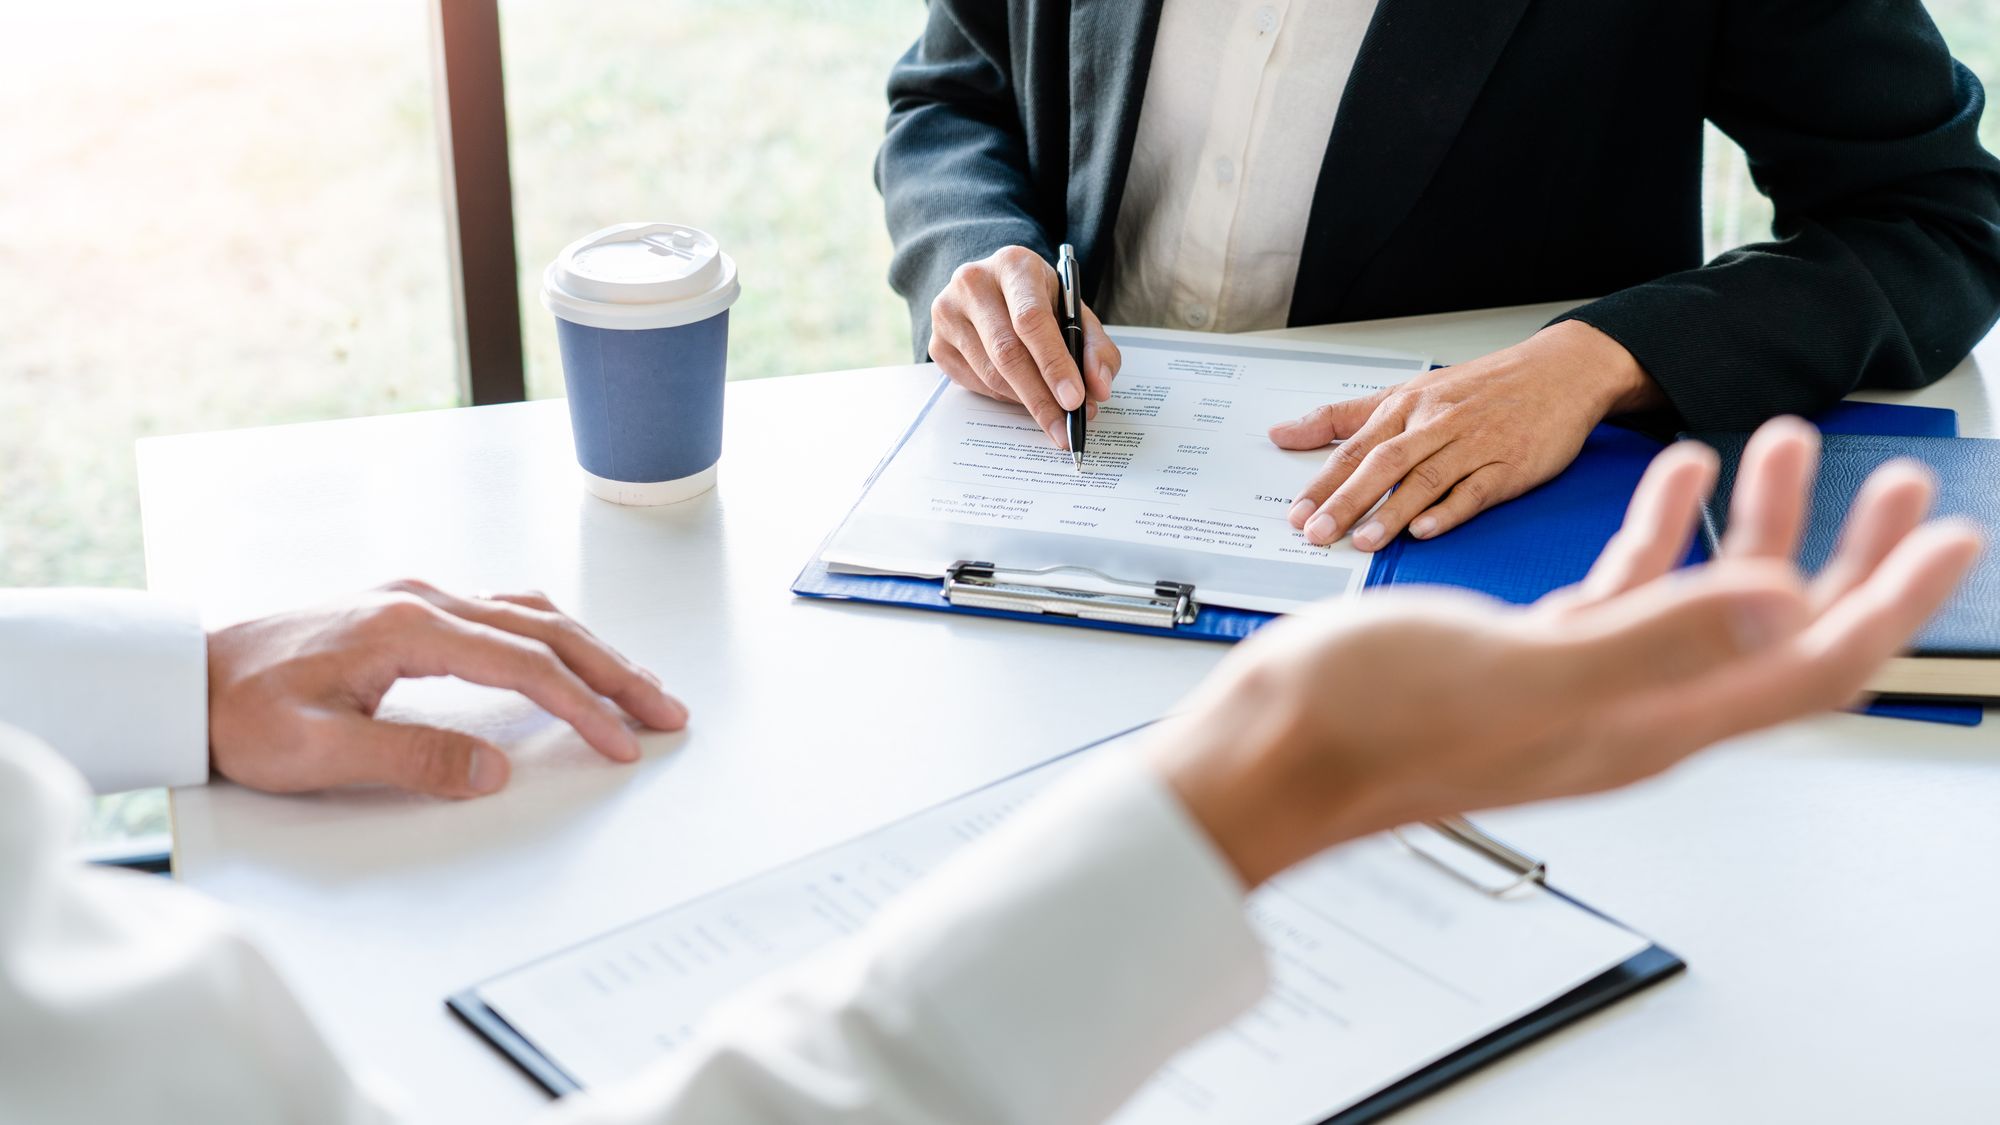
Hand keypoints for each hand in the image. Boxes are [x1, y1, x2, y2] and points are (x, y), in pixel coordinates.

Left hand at [206, 579, 688, 797]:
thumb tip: (492, 769)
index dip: (583, 707)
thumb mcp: (316, 752)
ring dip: (592, 650)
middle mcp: (422, 600)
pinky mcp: (409, 611)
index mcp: (407, 628)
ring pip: (531, 615)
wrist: (186, 679)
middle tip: (667, 709)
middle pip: (547, 630)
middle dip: (615, 673)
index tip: (623, 742)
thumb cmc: (238, 712)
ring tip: (637, 685)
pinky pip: (504, 613)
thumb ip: (410, 757)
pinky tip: (567, 653)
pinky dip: (553, 636)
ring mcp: (417, 599)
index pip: (524, 665)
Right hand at [928, 245, 1120, 448]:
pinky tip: (1022, 395)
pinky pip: (975, 384)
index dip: (1054, 363)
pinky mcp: (937, 343)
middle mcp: (973, 283)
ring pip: (990, 374)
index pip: (1031, 319)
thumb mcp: (1074, 312)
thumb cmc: (1038, 301)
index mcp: (1014, 265)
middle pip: (1007, 352)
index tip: (1074, 399)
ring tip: (1053, 415)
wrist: (996, 287)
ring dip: (1025, 402)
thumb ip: (1095, 348)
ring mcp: (947, 313)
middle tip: (1065, 427)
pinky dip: (1004, 398)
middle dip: (1041, 397)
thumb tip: (1097, 389)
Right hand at [1153, 417, 1980, 886]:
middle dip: (1846, 549)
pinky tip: (1673, 477)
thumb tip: (1780, 612)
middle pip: (1778, 631)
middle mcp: (1633, 708)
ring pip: (1708, 599)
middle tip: (1893, 481)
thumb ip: (1656, 644)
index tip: (1948, 532)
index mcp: (1647, 722)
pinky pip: (1629, 586)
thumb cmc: (1370, 726)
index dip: (1891, 599)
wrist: (1269, 750)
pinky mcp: (1535, 655)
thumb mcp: (1524, 673)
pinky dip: (1665, 526)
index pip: (1810, 666)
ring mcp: (1586, 681)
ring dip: (1758, 521)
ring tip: (1780, 441)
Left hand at [1271, 320, 1664, 549]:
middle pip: (1383, 463)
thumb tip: (1282, 434)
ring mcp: (1475, 444)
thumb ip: (1344, 418)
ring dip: (1392, 511)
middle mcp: (1437, 423)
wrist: (1560, 371)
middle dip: (1346, 500)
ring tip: (1363, 540)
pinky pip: (1476, 489)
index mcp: (1408, 405)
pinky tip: (1427, 530)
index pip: (1355, 446)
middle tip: (1316, 532)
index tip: (1296, 512)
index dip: (1323, 480)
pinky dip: (1451, 509)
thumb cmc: (1480, 387)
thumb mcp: (1408, 391)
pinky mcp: (1510, 465)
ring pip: (1426, 478)